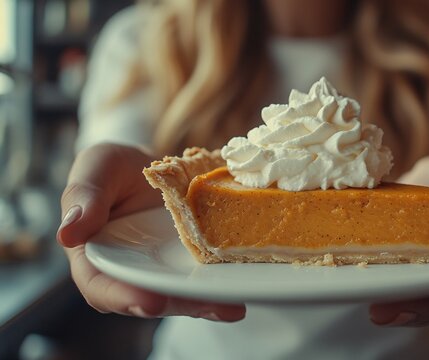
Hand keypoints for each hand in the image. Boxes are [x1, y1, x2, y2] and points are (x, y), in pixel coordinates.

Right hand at [57, 143, 244, 321]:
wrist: (154, 165)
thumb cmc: (115, 167)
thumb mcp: (96, 168)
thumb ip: (83, 195)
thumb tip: (68, 232)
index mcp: (96, 254)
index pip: (101, 286)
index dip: (123, 298)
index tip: (148, 302)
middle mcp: (130, 270)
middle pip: (149, 297)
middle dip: (179, 305)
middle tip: (208, 306)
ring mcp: (162, 270)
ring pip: (181, 294)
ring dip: (207, 304)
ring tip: (233, 306)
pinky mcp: (189, 264)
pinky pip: (203, 279)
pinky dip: (222, 287)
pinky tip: (243, 292)